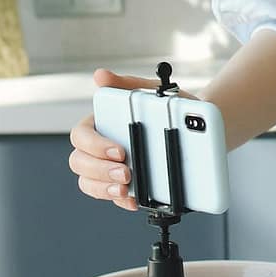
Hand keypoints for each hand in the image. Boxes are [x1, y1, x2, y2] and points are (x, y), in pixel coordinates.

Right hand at [66, 68, 196, 209]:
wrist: (196, 128)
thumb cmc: (168, 107)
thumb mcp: (151, 91)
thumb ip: (126, 84)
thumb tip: (101, 76)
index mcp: (99, 123)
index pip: (81, 136)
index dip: (95, 145)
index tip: (119, 150)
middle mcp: (98, 147)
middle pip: (79, 162)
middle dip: (100, 170)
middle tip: (125, 172)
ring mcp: (107, 168)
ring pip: (88, 183)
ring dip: (103, 188)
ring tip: (125, 189)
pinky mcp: (122, 184)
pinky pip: (111, 197)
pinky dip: (120, 200)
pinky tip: (133, 200)